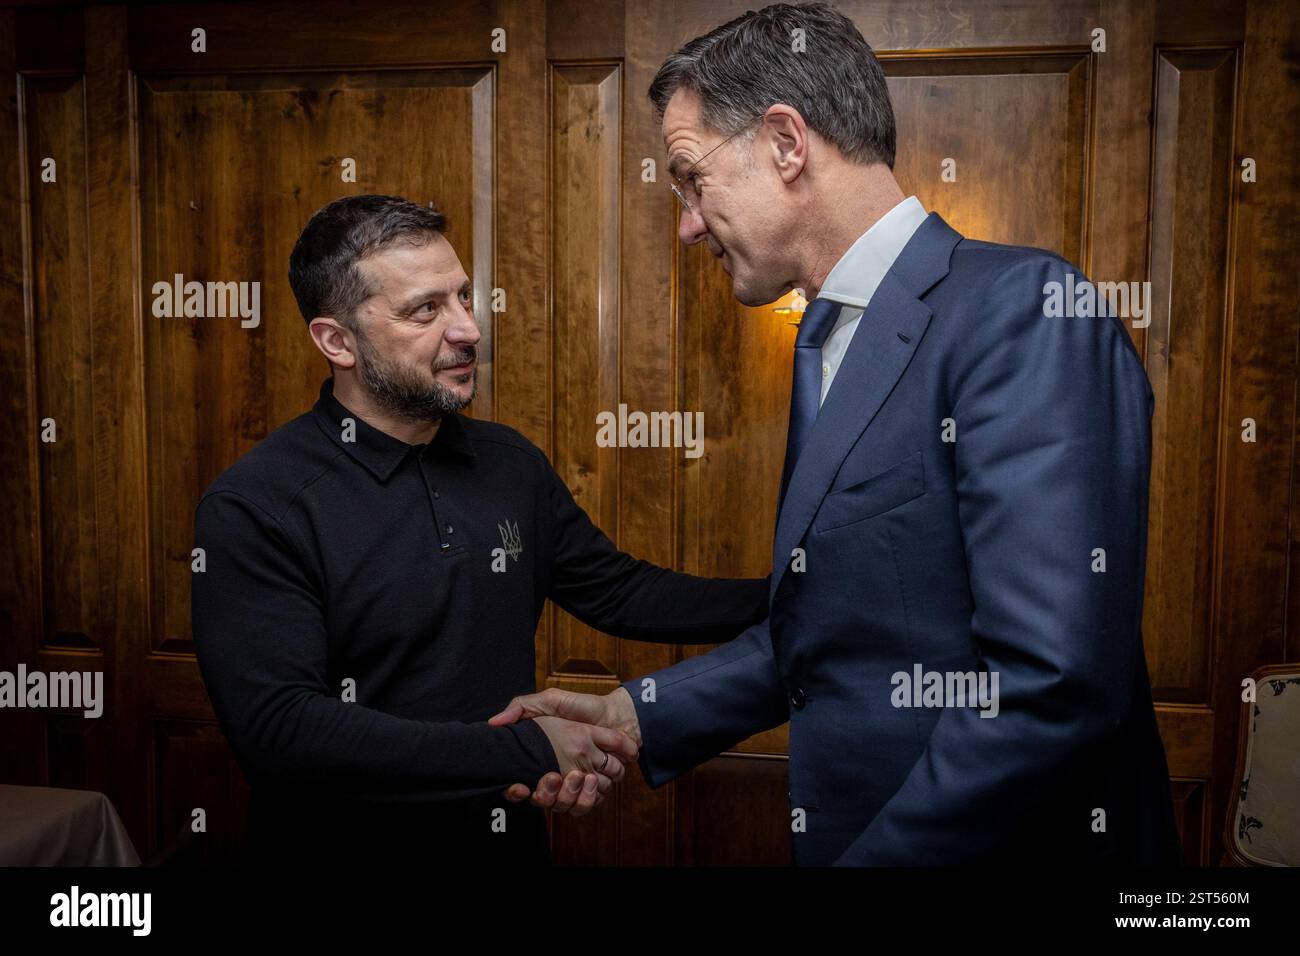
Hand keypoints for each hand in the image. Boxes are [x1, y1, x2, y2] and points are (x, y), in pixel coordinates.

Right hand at [490, 688, 641, 811]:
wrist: (617, 714)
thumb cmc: (581, 706)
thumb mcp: (550, 700)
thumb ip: (521, 708)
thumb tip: (494, 722)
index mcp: (544, 761)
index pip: (520, 787)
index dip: (516, 792)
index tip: (520, 787)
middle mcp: (559, 776)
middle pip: (546, 801)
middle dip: (548, 794)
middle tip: (553, 776)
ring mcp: (578, 784)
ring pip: (568, 806)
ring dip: (572, 795)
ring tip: (580, 775)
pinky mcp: (598, 787)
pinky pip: (591, 803)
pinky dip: (592, 795)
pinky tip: (593, 779)